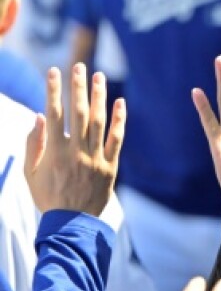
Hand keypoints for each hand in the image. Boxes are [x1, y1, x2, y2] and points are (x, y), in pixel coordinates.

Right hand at [24, 64, 124, 215]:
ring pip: (99, 122)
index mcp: (54, 151)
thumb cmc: (47, 197)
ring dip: (99, 97)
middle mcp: (76, 151)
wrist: (72, 223)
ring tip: (98, 77)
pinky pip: (117, 140)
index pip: (53, 113)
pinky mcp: (111, 166)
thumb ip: (33, 143)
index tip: (53, 71)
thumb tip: (39, 115)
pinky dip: (119, 121)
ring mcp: (95, 158)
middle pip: (78, 113)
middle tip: (80, 66)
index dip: (53, 90)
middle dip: (78, 87)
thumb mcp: (30, 172)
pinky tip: (120, 103)